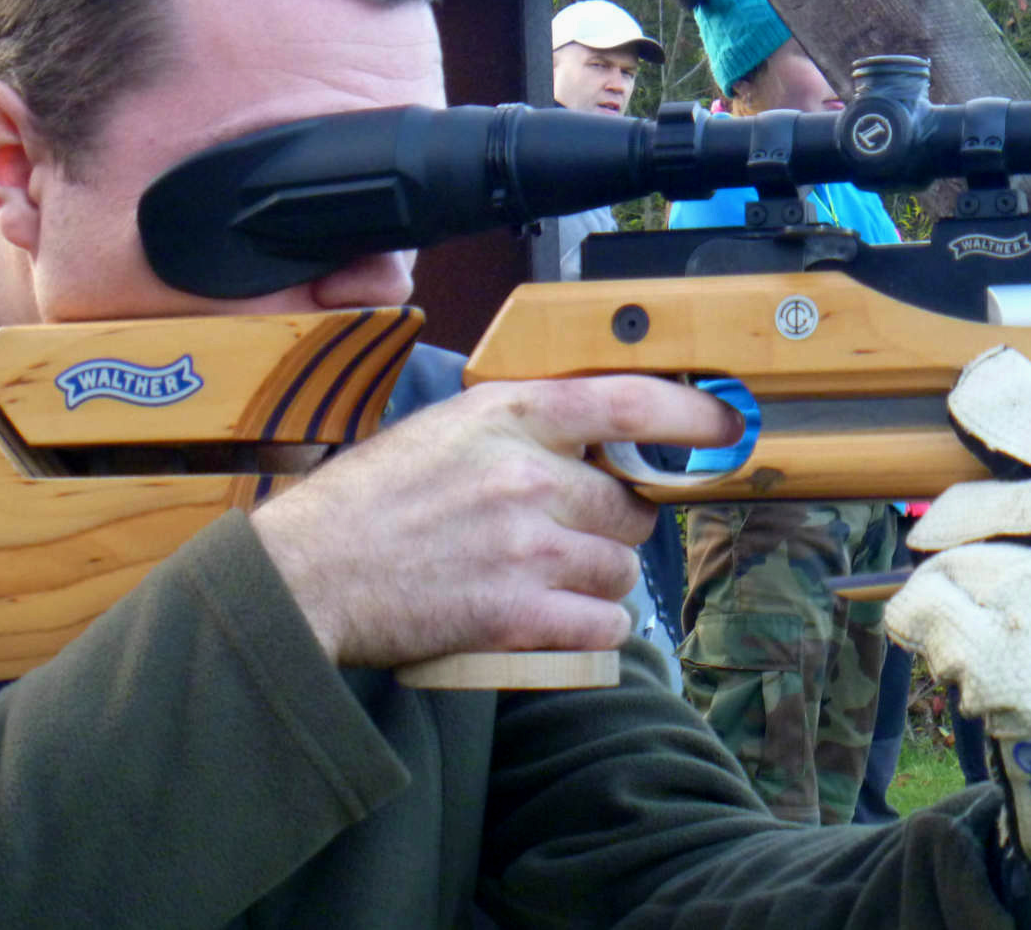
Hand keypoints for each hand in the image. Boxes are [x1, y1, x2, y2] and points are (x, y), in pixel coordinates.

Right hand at [253, 375, 740, 666]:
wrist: (303, 577)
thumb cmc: (364, 503)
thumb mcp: (441, 431)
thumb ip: (515, 429)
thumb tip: (589, 435)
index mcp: (507, 416)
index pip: (629, 402)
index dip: (692, 415)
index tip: (727, 425)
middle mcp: (527, 476)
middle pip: (629, 504)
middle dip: (614, 525)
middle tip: (574, 536)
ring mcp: (525, 548)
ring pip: (620, 568)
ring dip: (600, 580)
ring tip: (552, 581)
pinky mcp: (517, 614)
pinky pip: (602, 625)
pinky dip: (592, 629)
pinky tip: (561, 622)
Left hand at [886, 347, 1030, 877]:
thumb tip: (1012, 433)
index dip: (1013, 402)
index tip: (971, 383)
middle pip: (989, 499)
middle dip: (961, 524)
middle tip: (966, 557)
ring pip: (949, 560)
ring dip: (958, 600)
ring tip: (1013, 646)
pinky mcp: (1004, 664)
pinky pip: (923, 614)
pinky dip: (934, 640)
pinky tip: (983, 674)